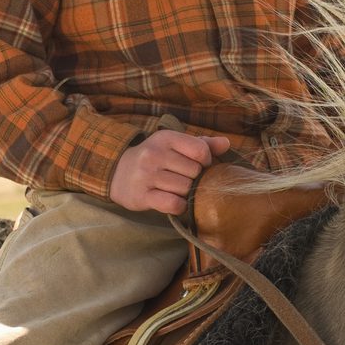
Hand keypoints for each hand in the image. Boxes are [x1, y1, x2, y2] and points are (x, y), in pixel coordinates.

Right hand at [110, 130, 230, 213]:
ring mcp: (147, 176)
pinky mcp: (142, 196)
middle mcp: (154, 154)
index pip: (201, 151)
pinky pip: (173, 204)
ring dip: (186, 193)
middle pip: (194, 172)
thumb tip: (226, 143)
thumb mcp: (174, 145)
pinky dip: (179, 206)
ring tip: (177, 189)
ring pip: (185, 189)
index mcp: (166, 138)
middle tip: (185, 179)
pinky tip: (174, 202)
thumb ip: (202, 144)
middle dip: (194, 178)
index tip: (199, 165)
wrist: (118, 173)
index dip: (206, 161)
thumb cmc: (154, 158)